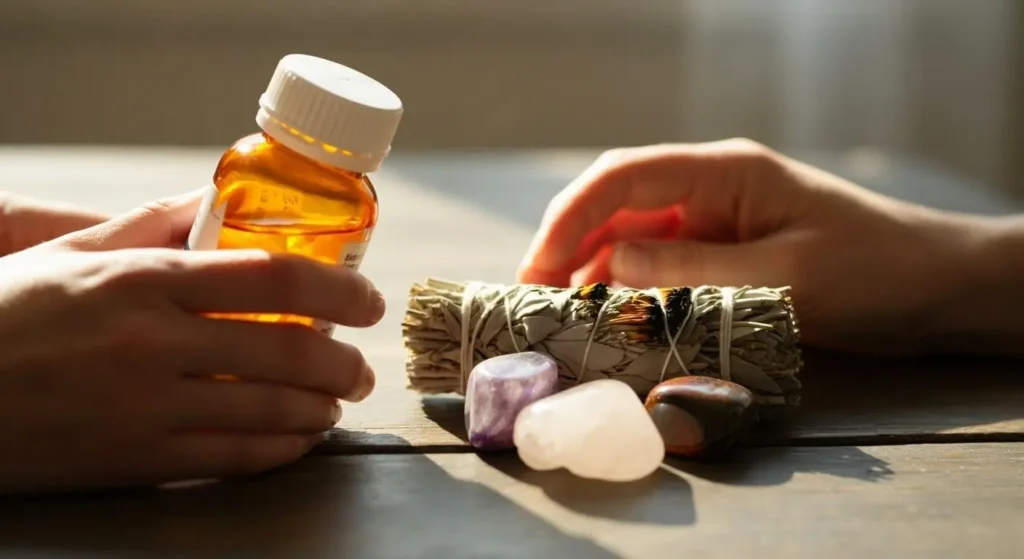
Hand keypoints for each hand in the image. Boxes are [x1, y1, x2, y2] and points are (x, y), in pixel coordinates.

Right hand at [0, 191, 384, 493]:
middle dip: (343, 359)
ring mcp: (147, 408)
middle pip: (285, 348)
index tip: (365, 296)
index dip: (336, 287)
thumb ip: (152, 224)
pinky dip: (282, 449)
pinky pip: (234, 457)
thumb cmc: (6, 315)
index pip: (270, 274)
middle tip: (361, 362)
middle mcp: (153, 343)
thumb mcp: (72, 253)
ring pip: (270, 409)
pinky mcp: (138, 461)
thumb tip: (218, 197)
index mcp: (143, 281)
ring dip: (322, 405)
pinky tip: (300, 438)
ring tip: (338, 398)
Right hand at [518, 139, 1019, 355]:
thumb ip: (695, 271)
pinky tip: (610, 323)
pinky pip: (659, 270)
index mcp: (724, 173)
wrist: (934, 288)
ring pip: (631, 242)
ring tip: (561, 319)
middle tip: (534, 300)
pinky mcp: (722, 258)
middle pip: (616, 207)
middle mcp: (709, 191)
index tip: (538, 266)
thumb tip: (610, 270)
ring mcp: (714, 224)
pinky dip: (629, 295)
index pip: (624, 178)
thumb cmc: (872, 271)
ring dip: (594, 276)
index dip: (571, 218)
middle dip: (569, 247)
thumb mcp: (784, 277)